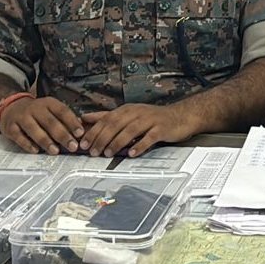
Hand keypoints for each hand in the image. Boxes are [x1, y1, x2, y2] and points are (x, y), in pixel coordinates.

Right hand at [0, 96, 83, 154]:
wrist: (11, 106)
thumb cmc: (36, 111)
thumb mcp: (50, 109)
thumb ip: (64, 119)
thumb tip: (80, 131)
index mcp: (48, 103)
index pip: (62, 111)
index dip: (72, 122)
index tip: (80, 133)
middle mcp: (35, 108)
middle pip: (50, 122)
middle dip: (62, 135)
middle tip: (72, 146)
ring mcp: (21, 117)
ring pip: (35, 130)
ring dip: (46, 141)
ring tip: (56, 151)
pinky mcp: (10, 127)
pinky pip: (20, 137)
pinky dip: (28, 144)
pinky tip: (36, 151)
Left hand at [79, 104, 197, 157]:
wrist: (180, 116)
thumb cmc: (152, 118)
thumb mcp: (128, 114)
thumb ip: (107, 116)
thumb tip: (85, 118)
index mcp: (127, 109)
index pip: (106, 119)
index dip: (94, 131)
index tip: (84, 144)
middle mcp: (137, 112)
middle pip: (116, 124)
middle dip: (102, 138)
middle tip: (93, 152)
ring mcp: (150, 120)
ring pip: (130, 130)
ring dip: (117, 142)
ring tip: (108, 153)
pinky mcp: (161, 128)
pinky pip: (149, 137)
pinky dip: (139, 145)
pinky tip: (131, 153)